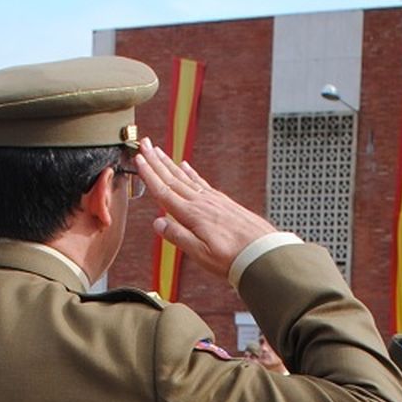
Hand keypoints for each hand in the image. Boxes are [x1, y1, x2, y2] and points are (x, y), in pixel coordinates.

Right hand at [136, 142, 274, 281]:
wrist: (262, 252)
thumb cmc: (232, 257)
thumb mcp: (200, 253)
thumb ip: (178, 236)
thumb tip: (158, 223)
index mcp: (192, 214)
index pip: (164, 191)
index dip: (149, 175)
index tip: (138, 160)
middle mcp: (201, 202)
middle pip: (172, 178)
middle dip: (156, 161)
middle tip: (144, 144)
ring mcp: (212, 200)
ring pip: (185, 177)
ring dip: (169, 164)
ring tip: (158, 151)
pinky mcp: (222, 201)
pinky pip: (201, 182)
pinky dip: (190, 173)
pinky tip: (185, 166)